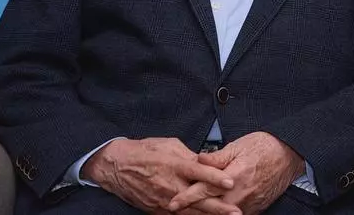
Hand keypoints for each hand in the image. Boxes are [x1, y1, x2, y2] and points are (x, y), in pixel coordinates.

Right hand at [81, 138, 234, 212]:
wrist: (117, 167)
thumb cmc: (145, 151)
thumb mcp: (170, 145)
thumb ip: (190, 156)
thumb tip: (208, 162)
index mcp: (174, 165)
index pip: (199, 172)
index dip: (215, 178)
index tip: (231, 182)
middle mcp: (170, 184)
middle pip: (198, 198)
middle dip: (219, 206)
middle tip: (236, 211)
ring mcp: (164, 200)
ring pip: (190, 211)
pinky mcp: (158, 210)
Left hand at [165, 132, 304, 214]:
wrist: (290, 155)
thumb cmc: (265, 146)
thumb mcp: (239, 146)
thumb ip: (217, 156)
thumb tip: (198, 159)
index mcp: (236, 175)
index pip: (206, 190)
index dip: (187, 197)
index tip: (173, 203)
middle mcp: (242, 193)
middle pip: (212, 208)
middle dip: (194, 210)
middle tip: (177, 211)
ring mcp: (249, 203)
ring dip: (209, 213)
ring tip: (194, 212)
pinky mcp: (256, 208)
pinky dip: (224, 214)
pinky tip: (215, 211)